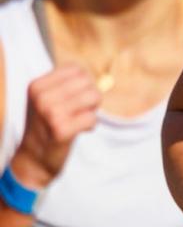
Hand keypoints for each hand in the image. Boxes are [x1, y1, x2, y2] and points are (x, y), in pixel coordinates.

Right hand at [13, 64, 100, 188]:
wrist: (34, 158)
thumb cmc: (47, 126)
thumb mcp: (47, 100)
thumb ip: (68, 85)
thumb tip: (103, 80)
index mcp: (37, 85)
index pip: (76, 69)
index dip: (84, 83)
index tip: (75, 98)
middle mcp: (41, 96)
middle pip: (87, 82)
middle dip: (91, 97)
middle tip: (80, 111)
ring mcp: (50, 113)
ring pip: (93, 97)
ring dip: (92, 110)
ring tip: (79, 120)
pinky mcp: (61, 130)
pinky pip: (92, 118)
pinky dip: (90, 125)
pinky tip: (79, 131)